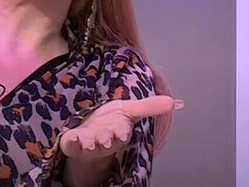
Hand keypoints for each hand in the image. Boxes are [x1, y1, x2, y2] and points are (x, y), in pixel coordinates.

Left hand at [60, 95, 182, 160]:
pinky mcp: (73, 143)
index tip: (121, 134)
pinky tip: (71, 138)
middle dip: (106, 139)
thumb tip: (176, 102)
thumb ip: (150, 107)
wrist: (91, 134)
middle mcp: (104, 138)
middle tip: (105, 141)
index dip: (121, 132)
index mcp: (118, 130)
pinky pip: (72, 144)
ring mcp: (88, 142)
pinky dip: (72, 142)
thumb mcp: (129, 110)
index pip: (121, 131)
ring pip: (90, 145)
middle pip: (106, 139)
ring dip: (89, 144)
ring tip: (89, 144)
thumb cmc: (111, 122)